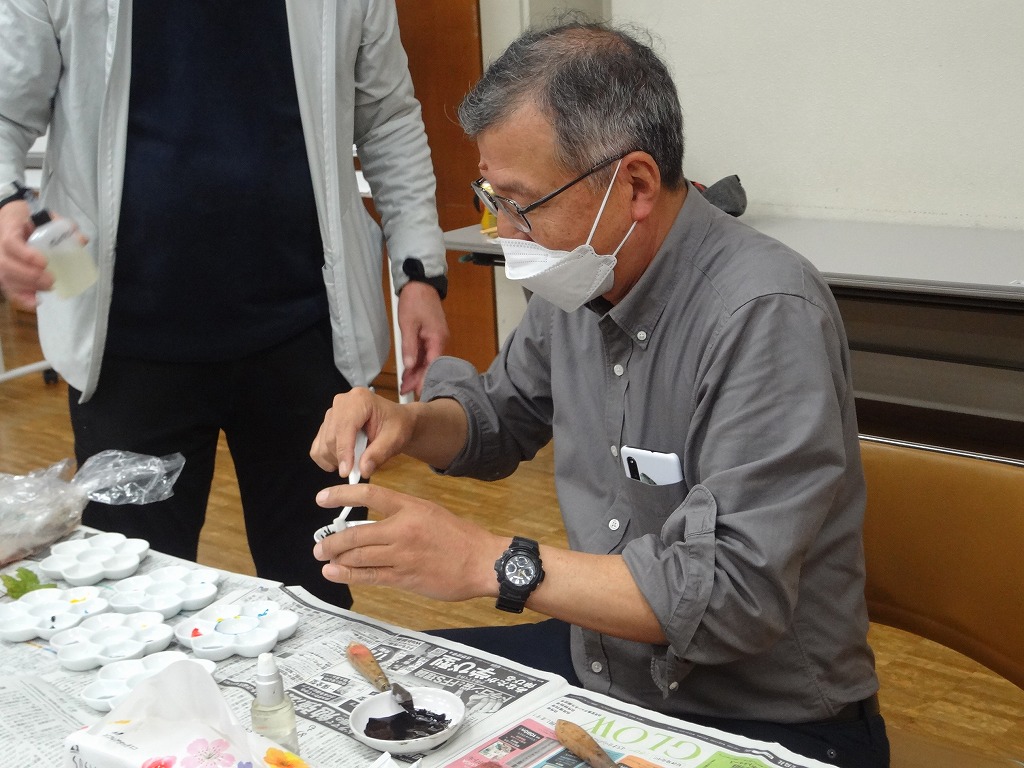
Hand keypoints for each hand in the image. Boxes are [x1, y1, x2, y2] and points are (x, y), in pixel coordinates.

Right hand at [0, 200, 52, 306]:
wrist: (13, 220)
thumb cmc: (31, 220)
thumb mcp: (45, 217)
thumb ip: (62, 226)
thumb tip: (82, 240)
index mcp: (9, 229)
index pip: (10, 243)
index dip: (26, 255)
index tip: (44, 262)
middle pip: (6, 265)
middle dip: (30, 276)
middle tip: (51, 280)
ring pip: (5, 278)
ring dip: (28, 287)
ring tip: (49, 287)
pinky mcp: (3, 273)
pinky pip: (8, 288)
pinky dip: (22, 297)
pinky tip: (36, 301)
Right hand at [309, 388, 415, 478]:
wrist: (396, 421)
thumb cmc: (397, 426)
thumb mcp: (395, 440)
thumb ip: (379, 454)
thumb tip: (363, 470)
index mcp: (359, 400)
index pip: (344, 427)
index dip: (344, 451)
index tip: (346, 472)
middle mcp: (341, 403)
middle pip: (330, 437)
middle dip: (342, 458)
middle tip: (358, 470)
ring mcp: (331, 414)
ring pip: (322, 444)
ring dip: (336, 460)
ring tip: (355, 462)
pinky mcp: (326, 426)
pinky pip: (317, 447)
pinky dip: (327, 459)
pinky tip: (343, 461)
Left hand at [311, 483, 504, 601]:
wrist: (483, 562)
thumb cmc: (459, 538)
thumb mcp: (431, 513)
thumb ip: (403, 514)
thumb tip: (374, 520)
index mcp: (411, 507)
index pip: (369, 495)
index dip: (341, 495)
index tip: (321, 499)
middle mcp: (404, 529)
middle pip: (357, 533)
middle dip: (333, 540)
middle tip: (320, 545)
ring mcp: (403, 555)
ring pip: (359, 556)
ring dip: (337, 558)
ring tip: (324, 559)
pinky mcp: (405, 578)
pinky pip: (371, 576)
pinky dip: (349, 575)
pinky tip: (335, 573)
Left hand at [396, 280, 448, 396]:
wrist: (420, 283)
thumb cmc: (415, 301)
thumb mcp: (408, 324)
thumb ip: (409, 346)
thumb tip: (409, 365)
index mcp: (437, 339)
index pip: (432, 365)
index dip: (424, 379)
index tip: (416, 391)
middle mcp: (441, 340)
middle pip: (431, 365)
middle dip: (418, 378)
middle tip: (405, 390)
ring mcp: (437, 338)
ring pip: (427, 360)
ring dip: (417, 371)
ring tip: (405, 384)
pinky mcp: (432, 335)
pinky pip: (426, 352)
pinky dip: (417, 361)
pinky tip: (409, 369)